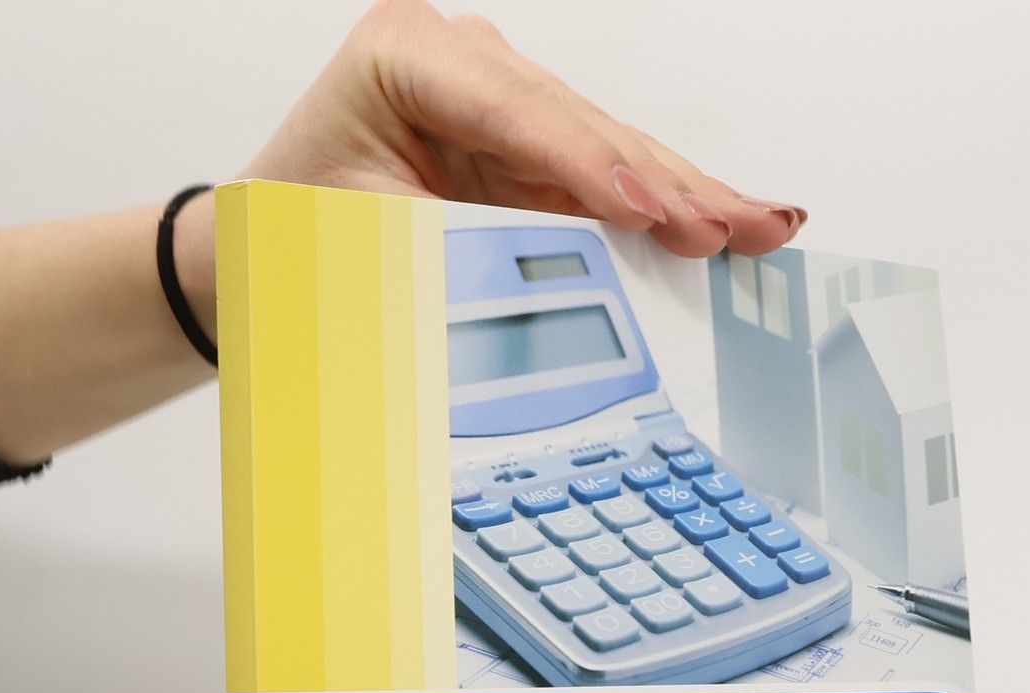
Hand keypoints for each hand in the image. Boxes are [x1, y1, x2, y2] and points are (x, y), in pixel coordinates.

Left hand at [242, 0, 806, 257]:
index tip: (648, 215)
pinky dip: (667, 208)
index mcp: (404, 58)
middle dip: (666, 183)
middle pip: (582, 125)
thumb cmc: (302, 241)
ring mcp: (503, 102)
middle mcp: (463, 63)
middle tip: (735, 225)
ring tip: (762, 225)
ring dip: (688, 196)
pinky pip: (608, 180)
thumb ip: (455, 257)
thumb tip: (545, 298)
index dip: (589, 167)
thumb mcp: (367, 247)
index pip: (513, 113)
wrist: (266, 251)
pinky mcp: (529, 149)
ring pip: (610, 150)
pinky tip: (733, 217)